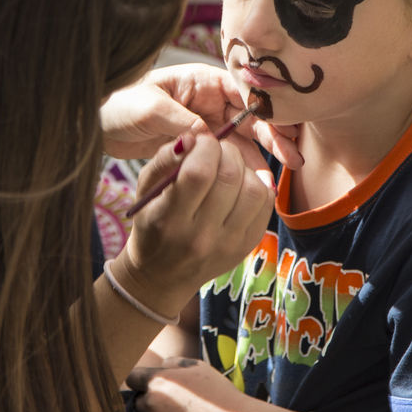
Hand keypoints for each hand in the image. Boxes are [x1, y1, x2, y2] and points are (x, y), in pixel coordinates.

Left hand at [101, 63, 300, 167]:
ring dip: (258, 158)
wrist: (94, 123)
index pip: (244, 92)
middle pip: (250, 118)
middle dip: (273, 136)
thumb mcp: (150, 109)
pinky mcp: (197, 147)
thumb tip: (210, 140)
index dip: (268, 110)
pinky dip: (238, 171)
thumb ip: (182, 122)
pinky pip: (224, 158)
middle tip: (294, 158)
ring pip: (240, 141)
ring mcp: (204, 123)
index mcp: (202, 81)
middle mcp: (208, 100)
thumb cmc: (119, 104)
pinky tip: (252, 186)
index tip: (285, 130)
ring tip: (274, 181)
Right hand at [108, 129, 272, 318]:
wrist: (162, 275)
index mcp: (170, 220)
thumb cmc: (151, 223)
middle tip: (216, 150)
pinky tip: (239, 184)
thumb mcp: (145, 190)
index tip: (201, 142)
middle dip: (226, 151)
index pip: (198, 173)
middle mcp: (201, 237)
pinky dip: (257, 185)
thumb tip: (192, 137)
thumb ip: (164, 159)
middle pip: (230, 177)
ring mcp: (229, 245)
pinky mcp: (247, 246)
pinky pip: (265, 204)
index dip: (205, 146)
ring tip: (228, 168)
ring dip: (244, 168)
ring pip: (254, 190)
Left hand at [128, 356, 252, 411]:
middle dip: (149, 397)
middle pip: (138, 399)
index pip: (132, 378)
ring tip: (183, 411)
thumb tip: (160, 365)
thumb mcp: (197, 366)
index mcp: (158, 381)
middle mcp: (153, 402)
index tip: (148, 380)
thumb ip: (173, 362)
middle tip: (172, 397)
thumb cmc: (216, 392)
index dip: (140, 378)